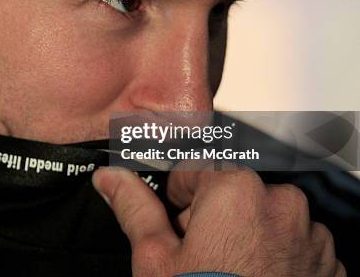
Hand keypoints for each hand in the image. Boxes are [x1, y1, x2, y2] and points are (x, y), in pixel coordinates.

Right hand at [92, 165, 345, 275]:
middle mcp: (282, 204)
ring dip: (247, 234)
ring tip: (228, 272)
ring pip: (265, 217)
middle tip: (199, 255)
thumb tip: (110, 178)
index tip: (177, 225)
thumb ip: (135, 207)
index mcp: (235, 190)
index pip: (195, 170)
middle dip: (213, 216)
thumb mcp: (155, 258)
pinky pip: (295, 244)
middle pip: (233, 192)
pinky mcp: (327, 264)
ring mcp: (311, 236)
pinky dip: (275, 256)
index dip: (178, 199)